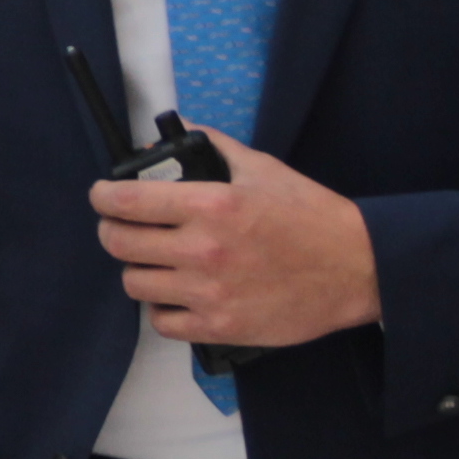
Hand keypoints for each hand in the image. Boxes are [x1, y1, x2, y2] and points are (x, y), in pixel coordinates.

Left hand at [88, 134, 378, 354]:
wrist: (356, 269)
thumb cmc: (312, 216)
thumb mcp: (262, 167)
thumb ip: (213, 147)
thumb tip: (176, 131)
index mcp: (210, 205)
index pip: (127, 201)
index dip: (104, 197)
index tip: (102, 196)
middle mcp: (203, 250)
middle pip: (120, 244)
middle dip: (113, 231)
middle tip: (122, 228)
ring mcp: (209, 292)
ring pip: (135, 284)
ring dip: (138, 270)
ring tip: (153, 261)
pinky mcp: (220, 327)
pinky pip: (162, 323)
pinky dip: (162, 309)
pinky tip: (175, 295)